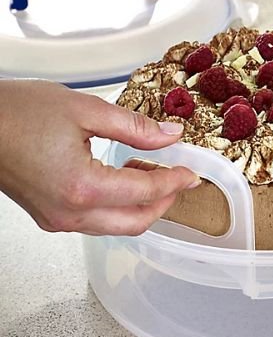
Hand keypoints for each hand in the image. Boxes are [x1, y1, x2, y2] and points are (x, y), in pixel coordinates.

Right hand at [0, 80, 198, 235]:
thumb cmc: (16, 113)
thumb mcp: (84, 109)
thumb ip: (135, 126)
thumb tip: (170, 135)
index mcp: (83, 187)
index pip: (146, 191)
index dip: (175, 182)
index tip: (191, 173)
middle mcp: (71, 213)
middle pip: (137, 222)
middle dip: (165, 202)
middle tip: (179, 179)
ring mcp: (59, 220)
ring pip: (118, 226)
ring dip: (143, 205)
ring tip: (152, 172)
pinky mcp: (51, 217)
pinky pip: (98, 222)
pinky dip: (119, 207)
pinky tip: (124, 181)